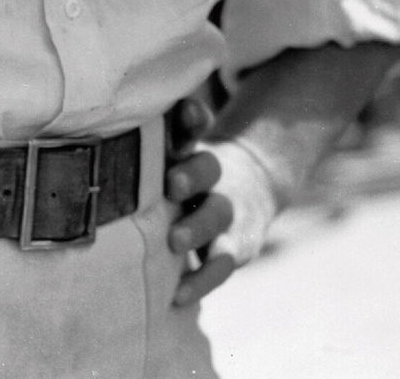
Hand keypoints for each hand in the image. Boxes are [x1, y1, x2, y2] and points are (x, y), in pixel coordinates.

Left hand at [165, 119, 283, 306]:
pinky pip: (219, 265)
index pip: (194, 126)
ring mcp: (226, 211)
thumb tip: (146, 104)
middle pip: (207, 169)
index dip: (191, 119)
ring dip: (197, 227)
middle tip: (173, 184)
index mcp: (194, 144)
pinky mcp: (235, 247)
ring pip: (215, 217)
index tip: (186, 112)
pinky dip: (201, 280)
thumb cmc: (193, 166)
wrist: (253, 186)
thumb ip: (171, 131)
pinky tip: (180, 295)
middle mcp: (214, 176)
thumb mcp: (183, 144)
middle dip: (192, 176)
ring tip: (176, 240)